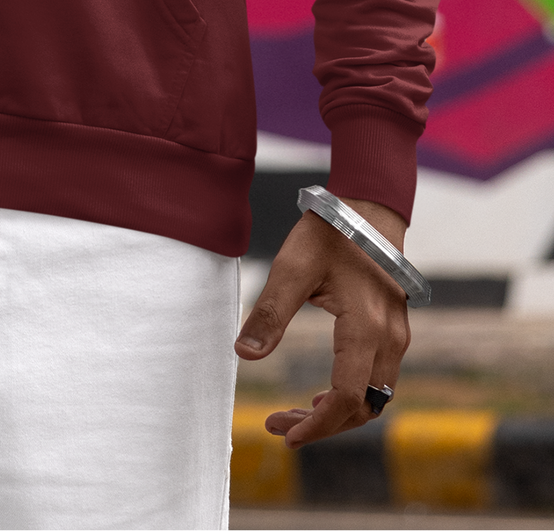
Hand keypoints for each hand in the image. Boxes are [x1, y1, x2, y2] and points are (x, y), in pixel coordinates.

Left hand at [236, 200, 410, 445]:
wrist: (368, 207)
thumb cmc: (330, 233)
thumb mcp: (292, 267)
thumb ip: (270, 312)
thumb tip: (244, 355)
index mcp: (366, 329)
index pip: (347, 399)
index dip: (317, 426)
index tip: (284, 434)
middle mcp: (390, 340)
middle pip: (363, 408)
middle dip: (321, 426)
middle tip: (278, 425)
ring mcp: (397, 336)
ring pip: (374, 398)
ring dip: (337, 414)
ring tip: (296, 414)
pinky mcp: (394, 330)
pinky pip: (378, 380)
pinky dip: (351, 396)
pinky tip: (321, 395)